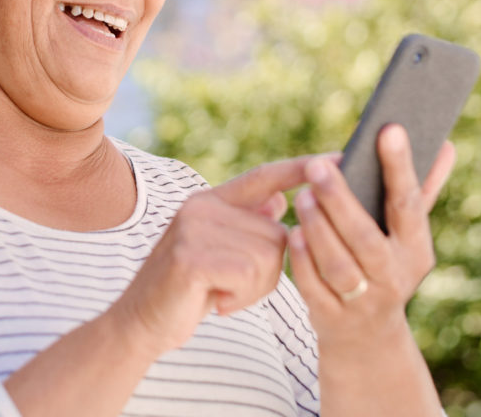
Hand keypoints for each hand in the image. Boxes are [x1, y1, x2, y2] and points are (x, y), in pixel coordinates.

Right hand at [109, 158, 308, 355]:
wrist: (140, 323)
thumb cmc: (187, 291)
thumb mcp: (220, 252)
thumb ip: (248, 224)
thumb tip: (282, 198)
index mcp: (211, 200)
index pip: (265, 176)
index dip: (302, 168)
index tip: (340, 158)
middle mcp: (202, 206)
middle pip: (277, 233)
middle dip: (268, 272)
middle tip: (232, 287)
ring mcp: (194, 228)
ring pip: (268, 256)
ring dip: (254, 288)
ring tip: (221, 293)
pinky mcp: (192, 256)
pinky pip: (249, 274)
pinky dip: (241, 297)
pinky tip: (215, 301)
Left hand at [287, 124, 454, 350]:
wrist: (368, 338)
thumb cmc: (387, 266)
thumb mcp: (408, 236)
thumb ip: (423, 190)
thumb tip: (447, 145)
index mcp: (416, 249)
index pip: (409, 204)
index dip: (400, 166)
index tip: (389, 128)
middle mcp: (393, 276)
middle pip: (366, 237)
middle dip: (341, 201)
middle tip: (318, 165)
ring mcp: (363, 301)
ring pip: (339, 264)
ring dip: (319, 228)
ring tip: (303, 196)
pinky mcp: (332, 317)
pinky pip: (314, 287)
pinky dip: (304, 260)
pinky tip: (294, 233)